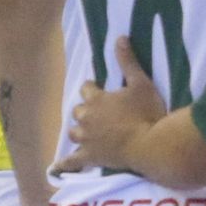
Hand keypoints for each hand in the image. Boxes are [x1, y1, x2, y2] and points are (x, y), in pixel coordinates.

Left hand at [53, 36, 165, 174]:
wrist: (148, 144)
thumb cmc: (146, 111)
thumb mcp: (141, 82)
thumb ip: (128, 61)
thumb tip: (119, 38)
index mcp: (96, 99)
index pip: (86, 88)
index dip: (92, 88)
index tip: (99, 89)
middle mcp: (86, 118)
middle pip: (78, 111)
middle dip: (85, 109)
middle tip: (99, 112)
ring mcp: (86, 139)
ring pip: (74, 132)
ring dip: (79, 129)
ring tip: (87, 131)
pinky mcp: (90, 157)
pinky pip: (72, 162)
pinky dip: (63, 164)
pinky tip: (56, 168)